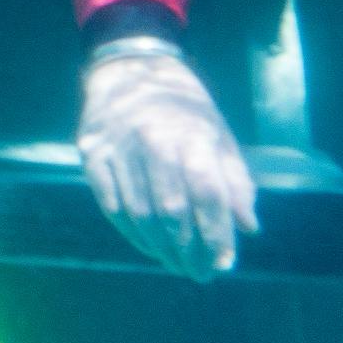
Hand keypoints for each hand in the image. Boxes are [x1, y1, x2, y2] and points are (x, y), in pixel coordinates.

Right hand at [75, 37, 258, 280]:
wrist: (129, 70)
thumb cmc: (183, 107)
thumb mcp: (219, 134)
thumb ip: (235, 181)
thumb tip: (249, 228)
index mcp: (192, 135)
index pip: (208, 194)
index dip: (217, 233)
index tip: (224, 262)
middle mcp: (154, 142)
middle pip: (172, 211)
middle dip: (189, 250)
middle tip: (199, 273)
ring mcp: (119, 149)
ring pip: (140, 213)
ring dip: (160, 248)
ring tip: (175, 264)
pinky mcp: (93, 156)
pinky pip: (112, 205)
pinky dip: (131, 233)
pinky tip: (148, 245)